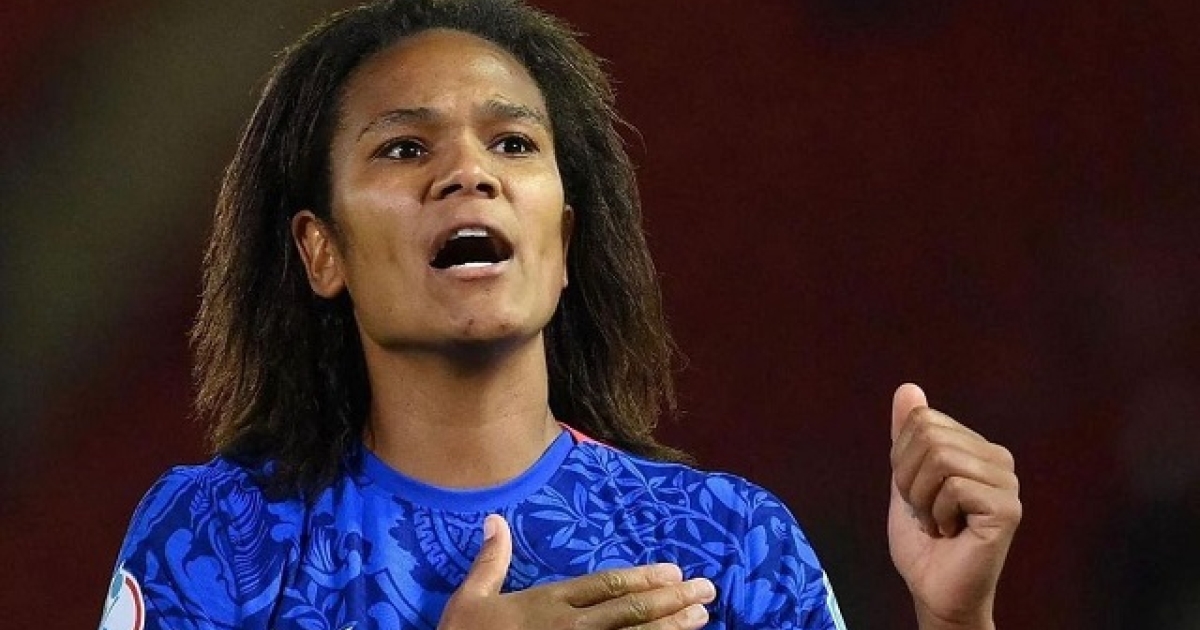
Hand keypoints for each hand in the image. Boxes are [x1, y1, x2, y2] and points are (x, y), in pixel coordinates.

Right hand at [438, 514, 715, 629]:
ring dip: (670, 629)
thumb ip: (490, 562)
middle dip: (671, 600)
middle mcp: (569, 629)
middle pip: (630, 612)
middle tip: (706, 590)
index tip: (674, 572)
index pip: (605, 586)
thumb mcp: (468, 599)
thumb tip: (496, 520)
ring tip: (702, 618)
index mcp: (547, 604)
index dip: (642, 579)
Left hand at [888, 384, 1021, 629]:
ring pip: (940, 459)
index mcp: (977, 447)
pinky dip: (937, 514)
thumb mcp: (905, 478)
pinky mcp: (1007, 508)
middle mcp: (999, 459)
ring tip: (937, 523)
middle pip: (928, 435)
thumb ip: (907, 434)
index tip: (916, 493)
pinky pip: (953, 487)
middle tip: (925, 511)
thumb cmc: (923, 539)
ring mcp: (1007, 483)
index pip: (922, 421)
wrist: (934, 588)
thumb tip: (908, 388)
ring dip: (922, 499)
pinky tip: (951, 533)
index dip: (902, 460)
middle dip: (909, 479)